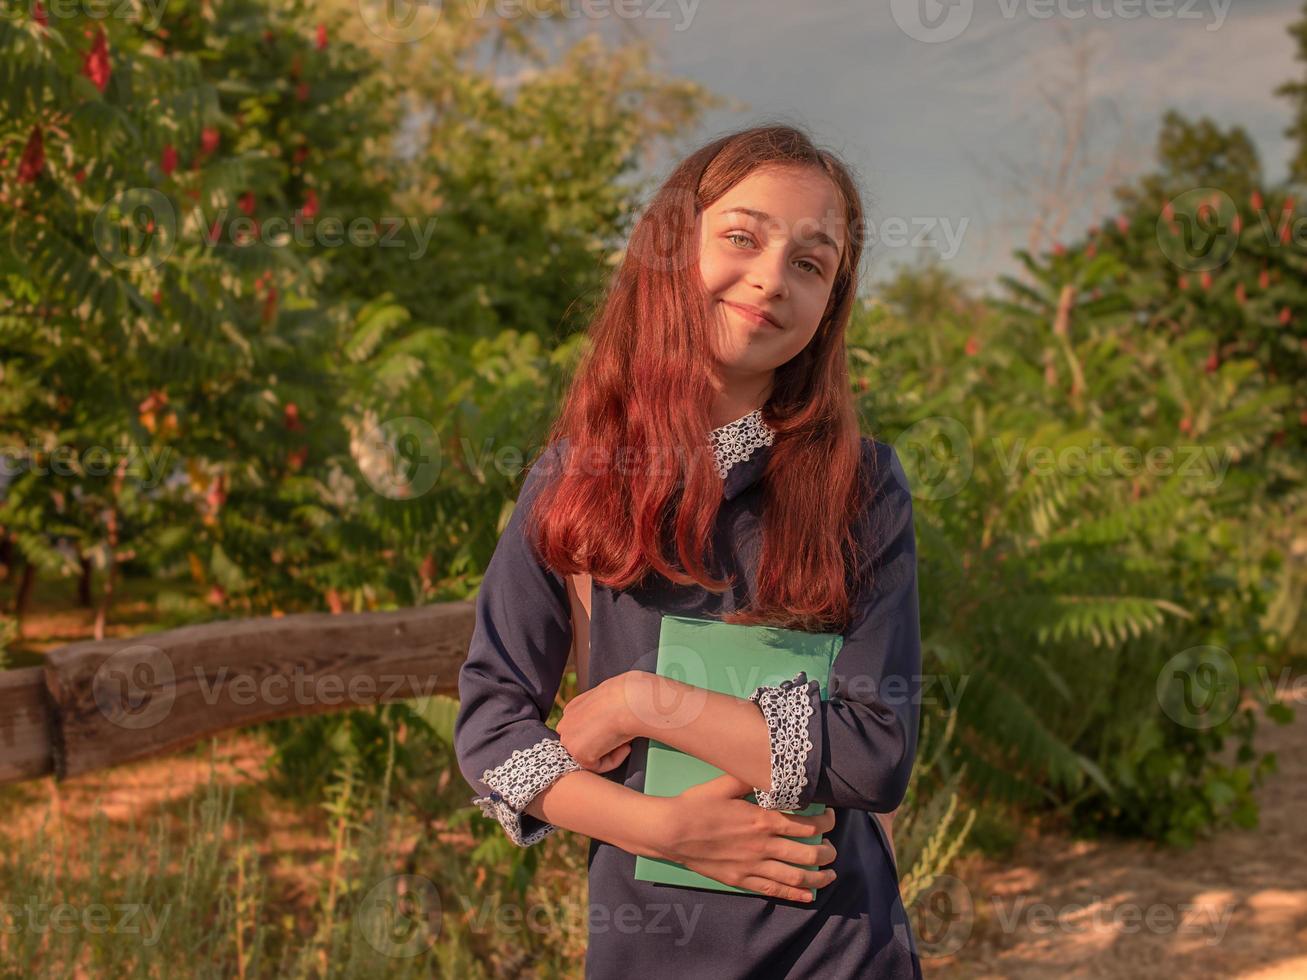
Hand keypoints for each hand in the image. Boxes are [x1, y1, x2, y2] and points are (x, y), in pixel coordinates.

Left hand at [557, 671, 648, 772]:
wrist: (626, 701)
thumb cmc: (622, 697)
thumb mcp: (605, 703)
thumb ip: (598, 717)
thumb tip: (605, 728)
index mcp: (571, 711)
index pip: (581, 731)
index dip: (600, 735)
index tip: (615, 733)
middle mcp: (565, 725)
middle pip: (584, 745)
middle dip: (603, 745)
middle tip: (621, 740)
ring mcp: (569, 741)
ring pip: (590, 756)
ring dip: (610, 752)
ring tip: (625, 741)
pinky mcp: (579, 755)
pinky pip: (598, 766)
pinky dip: (615, 760)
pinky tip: (624, 746)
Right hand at [649, 772, 837, 903]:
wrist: (671, 831)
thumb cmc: (697, 804)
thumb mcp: (725, 783)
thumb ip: (750, 777)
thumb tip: (769, 768)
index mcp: (762, 820)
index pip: (806, 825)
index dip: (825, 823)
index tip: (830, 818)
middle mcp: (762, 846)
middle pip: (807, 853)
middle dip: (826, 852)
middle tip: (833, 849)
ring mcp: (752, 866)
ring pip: (796, 876)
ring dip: (818, 877)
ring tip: (830, 874)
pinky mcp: (741, 879)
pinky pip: (774, 890)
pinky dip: (795, 894)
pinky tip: (808, 896)